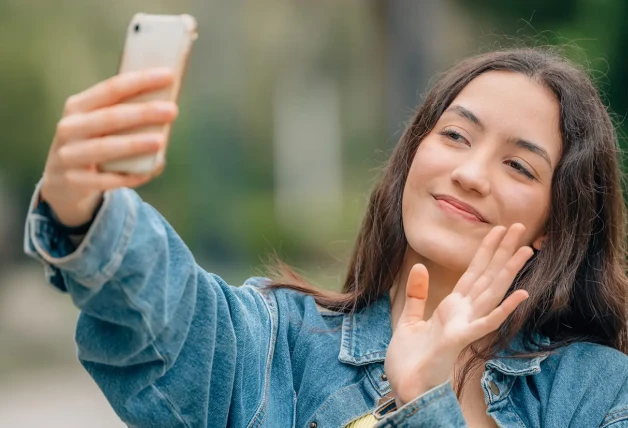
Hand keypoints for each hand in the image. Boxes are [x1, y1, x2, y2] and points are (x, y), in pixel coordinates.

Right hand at [40, 68, 177, 226]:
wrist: (62, 182)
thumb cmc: (94, 145)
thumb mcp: (102, 127)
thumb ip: (128, 118)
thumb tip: (167, 115)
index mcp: (78, 107)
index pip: (111, 89)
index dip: (140, 81)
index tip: (168, 75)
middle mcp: (69, 127)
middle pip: (109, 117)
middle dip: (143, 112)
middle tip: (172, 110)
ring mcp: (68, 155)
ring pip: (104, 147)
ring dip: (134, 144)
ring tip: (161, 141)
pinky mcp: (72, 180)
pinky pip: (104, 180)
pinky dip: (127, 177)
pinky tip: (147, 173)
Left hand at [384, 224, 532, 406]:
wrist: (404, 386)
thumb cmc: (410, 358)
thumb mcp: (409, 318)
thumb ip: (416, 293)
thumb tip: (419, 265)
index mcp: (452, 307)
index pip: (473, 272)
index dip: (485, 250)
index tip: (498, 229)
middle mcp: (463, 313)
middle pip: (487, 276)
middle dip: (503, 251)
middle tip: (521, 227)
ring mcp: (465, 325)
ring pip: (491, 293)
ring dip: (509, 272)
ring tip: (526, 250)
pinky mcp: (460, 339)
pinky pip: (486, 323)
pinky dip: (503, 309)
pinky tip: (520, 294)